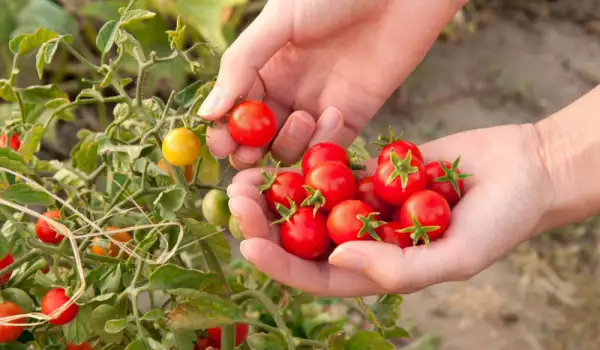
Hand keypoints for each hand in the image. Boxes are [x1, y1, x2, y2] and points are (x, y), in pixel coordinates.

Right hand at [199, 0, 464, 169]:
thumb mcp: (281, 20)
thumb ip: (242, 65)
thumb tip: (207, 112)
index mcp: (264, 65)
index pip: (234, 107)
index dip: (224, 129)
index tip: (219, 142)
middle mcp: (288, 89)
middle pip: (258, 136)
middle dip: (248, 150)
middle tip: (246, 154)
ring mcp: (320, 104)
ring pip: (291, 147)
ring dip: (290, 141)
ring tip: (303, 115)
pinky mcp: (354, 114)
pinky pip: (330, 146)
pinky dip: (326, 141)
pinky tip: (334, 113)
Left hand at [226, 123, 552, 296]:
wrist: (525, 171)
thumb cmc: (501, 223)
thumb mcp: (457, 256)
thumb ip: (400, 268)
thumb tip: (337, 259)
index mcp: (378, 270)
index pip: (318, 277)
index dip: (281, 264)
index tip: (248, 242)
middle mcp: (366, 240)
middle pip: (305, 238)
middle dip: (267, 222)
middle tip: (237, 199)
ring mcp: (367, 204)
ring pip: (311, 202)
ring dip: (278, 190)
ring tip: (247, 174)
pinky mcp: (373, 171)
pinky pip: (334, 168)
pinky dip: (309, 161)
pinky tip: (283, 150)